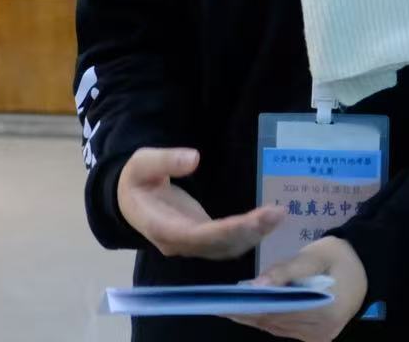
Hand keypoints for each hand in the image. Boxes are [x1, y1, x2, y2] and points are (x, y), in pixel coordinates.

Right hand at [116, 147, 284, 259]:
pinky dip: (248, 235)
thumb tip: (194, 158)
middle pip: (217, 245)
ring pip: (225, 249)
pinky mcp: (201, 239)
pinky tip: (267, 222)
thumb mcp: (142, 163)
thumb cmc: (137, 179)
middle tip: (277, 213)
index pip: (198, 235)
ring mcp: (191, 244)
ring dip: (253, 235)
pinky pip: (227, 244)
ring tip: (279, 215)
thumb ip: (165, 160)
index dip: (228, 230)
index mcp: (161, 227)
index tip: (255, 219)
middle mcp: (179, 243)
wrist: (129, 200)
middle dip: (249, 232)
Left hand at [227, 236, 368, 340]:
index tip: (227, 302)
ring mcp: (318, 337)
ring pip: (277, 328)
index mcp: (326, 311)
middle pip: (276, 323)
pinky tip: (249, 310)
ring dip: (254, 317)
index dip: (252, 307)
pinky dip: (267, 319)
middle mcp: (322, 331)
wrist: (364, 267)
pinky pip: (284, 328)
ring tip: (228, 306)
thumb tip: (256, 285)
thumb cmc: (339, 256)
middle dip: (248, 312)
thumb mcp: (313, 256)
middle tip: (219, 304)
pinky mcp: (315, 337)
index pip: (280, 312)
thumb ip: (285, 271)